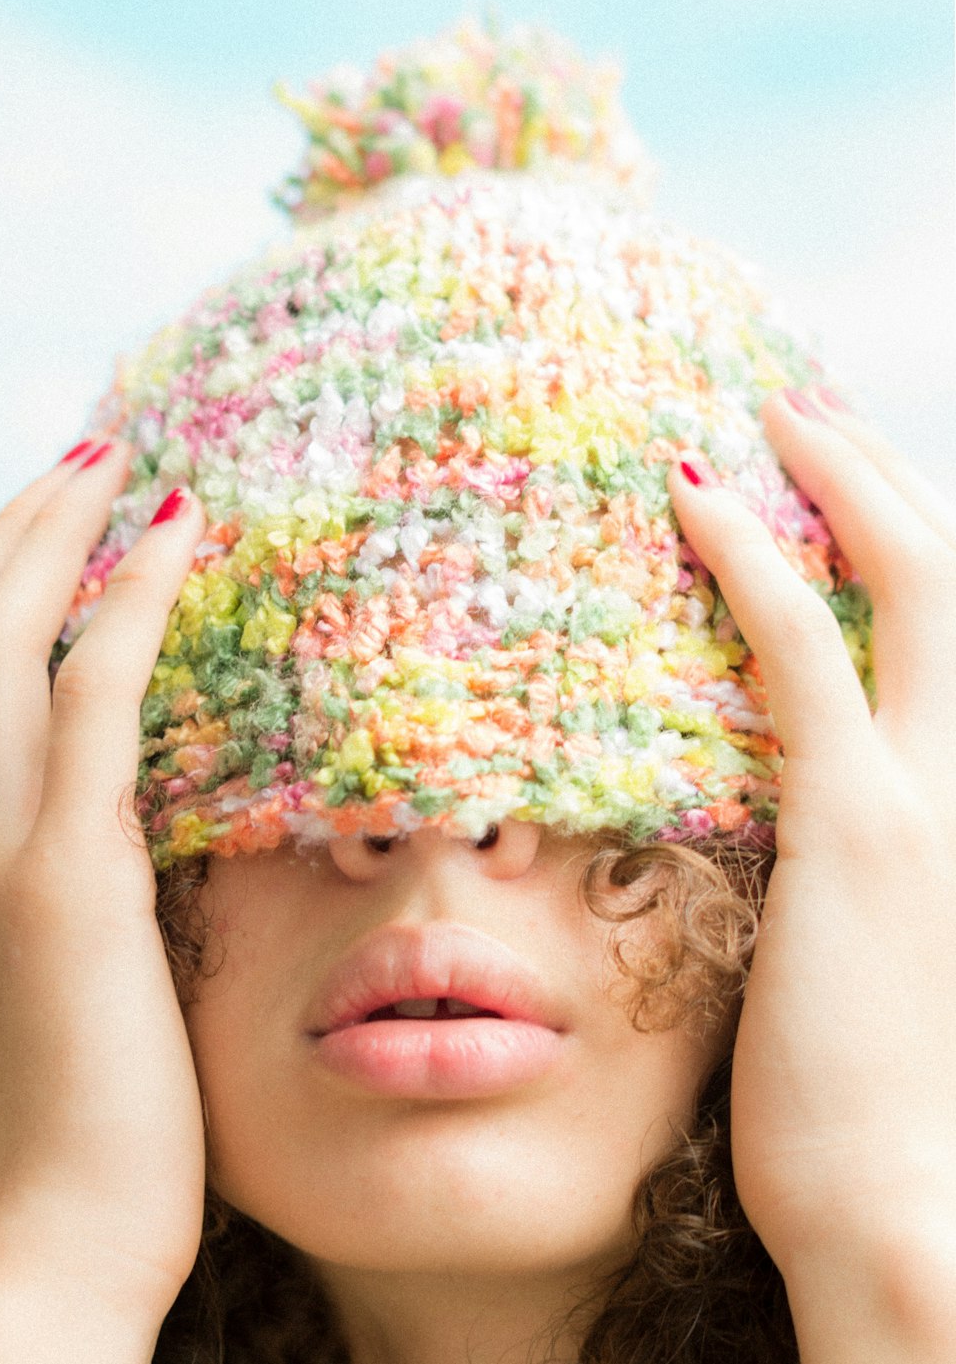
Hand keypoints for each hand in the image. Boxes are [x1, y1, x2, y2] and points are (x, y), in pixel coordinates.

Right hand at [0, 444, 207, 1342]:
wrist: (34, 1267)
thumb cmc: (64, 1150)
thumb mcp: (54, 998)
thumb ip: (72, 902)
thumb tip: (134, 835)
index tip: (57, 537)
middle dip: (14, 536)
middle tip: (82, 460)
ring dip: (56, 538)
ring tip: (120, 464)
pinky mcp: (63, 883)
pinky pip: (91, 701)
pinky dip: (128, 606)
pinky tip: (177, 537)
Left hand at [668, 390, 955, 1355]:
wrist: (900, 1208)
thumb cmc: (875, 1093)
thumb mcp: (888, 946)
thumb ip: (869, 845)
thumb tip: (805, 783)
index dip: (912, 533)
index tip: (847, 483)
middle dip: (890, 475)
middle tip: (810, 414)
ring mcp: (934, 794)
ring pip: (914, 578)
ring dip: (841, 478)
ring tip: (770, 415)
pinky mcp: (858, 826)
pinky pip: (802, 650)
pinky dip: (752, 560)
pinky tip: (690, 497)